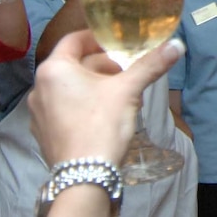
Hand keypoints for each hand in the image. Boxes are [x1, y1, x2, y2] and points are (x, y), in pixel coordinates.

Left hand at [29, 31, 183, 168]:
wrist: (85, 177)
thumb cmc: (102, 125)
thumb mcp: (128, 91)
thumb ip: (150, 65)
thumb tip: (177, 45)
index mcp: (54, 69)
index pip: (74, 40)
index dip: (97, 38)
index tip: (117, 43)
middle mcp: (40, 87)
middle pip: (74, 66)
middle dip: (103, 67)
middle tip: (127, 73)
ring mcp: (39, 113)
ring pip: (70, 89)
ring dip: (95, 87)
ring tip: (121, 96)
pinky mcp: (44, 133)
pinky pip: (64, 109)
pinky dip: (83, 106)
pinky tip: (104, 117)